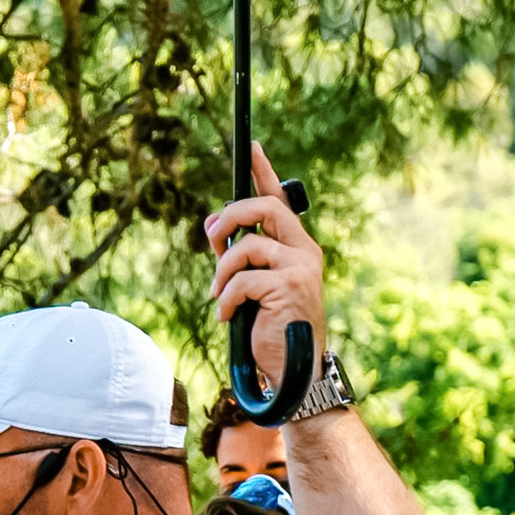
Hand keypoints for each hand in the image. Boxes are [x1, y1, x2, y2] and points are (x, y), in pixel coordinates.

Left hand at [203, 141, 325, 381]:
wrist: (293, 369)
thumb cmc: (272, 328)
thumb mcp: (252, 285)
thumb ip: (239, 256)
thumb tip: (214, 226)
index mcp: (296, 246)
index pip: (281, 199)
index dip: (264, 171)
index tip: (250, 146)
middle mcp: (304, 251)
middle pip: (265, 208)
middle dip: (230, 217)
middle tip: (211, 237)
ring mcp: (300, 267)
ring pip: (247, 246)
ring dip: (222, 272)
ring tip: (219, 296)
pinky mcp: (289, 287)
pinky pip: (242, 280)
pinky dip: (225, 298)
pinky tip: (226, 316)